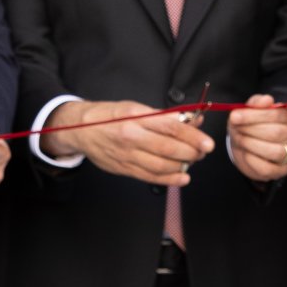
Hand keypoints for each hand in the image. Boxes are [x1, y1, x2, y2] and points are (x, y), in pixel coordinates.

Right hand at [48, 99, 212, 185]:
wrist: (79, 130)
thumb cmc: (108, 116)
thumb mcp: (134, 107)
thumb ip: (162, 116)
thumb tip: (190, 119)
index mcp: (135, 118)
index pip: (171, 127)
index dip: (193, 136)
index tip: (207, 142)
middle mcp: (131, 137)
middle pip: (169, 148)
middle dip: (191, 152)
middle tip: (203, 152)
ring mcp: (127, 155)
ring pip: (161, 166)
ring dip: (183, 166)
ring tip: (193, 161)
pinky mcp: (125, 169)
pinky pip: (151, 177)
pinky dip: (169, 179)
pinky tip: (182, 177)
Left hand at [225, 95, 286, 183]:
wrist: (246, 146)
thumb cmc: (250, 125)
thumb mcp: (250, 110)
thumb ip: (257, 103)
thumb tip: (267, 99)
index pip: (278, 114)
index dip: (254, 116)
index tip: (235, 117)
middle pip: (277, 133)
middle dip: (252, 130)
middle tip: (237, 129)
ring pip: (276, 152)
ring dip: (252, 145)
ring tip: (240, 140)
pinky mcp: (282, 170)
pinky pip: (268, 168)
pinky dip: (252, 161)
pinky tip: (245, 153)